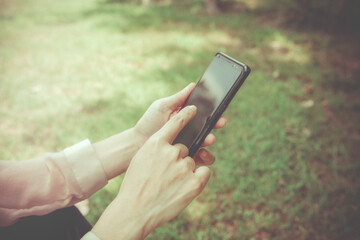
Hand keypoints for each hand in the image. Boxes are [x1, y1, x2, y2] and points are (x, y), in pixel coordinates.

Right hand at [92, 106, 210, 239]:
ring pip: (191, 162)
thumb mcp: (141, 159)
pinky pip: (204, 171)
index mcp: (156, 143)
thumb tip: (172, 147)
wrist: (134, 211)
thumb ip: (156, 149)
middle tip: (166, 175)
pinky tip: (185, 186)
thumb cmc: (135, 185)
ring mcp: (183, 167)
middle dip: (178, 159)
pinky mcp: (194, 183)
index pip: (176, 122)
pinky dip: (198, 177)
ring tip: (170, 185)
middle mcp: (171, 152)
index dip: (186, 114)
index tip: (193, 108)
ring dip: (184, 170)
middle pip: (184, 148)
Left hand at [135, 83, 226, 164]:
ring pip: (206, 142)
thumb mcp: (163, 106)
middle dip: (216, 124)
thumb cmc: (149, 123)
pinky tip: (202, 153)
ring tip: (209, 139)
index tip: (220, 107)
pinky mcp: (186, 157)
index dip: (213, 110)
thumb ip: (179, 98)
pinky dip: (204, 156)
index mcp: (185, 116)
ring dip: (209, 139)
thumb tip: (194, 85)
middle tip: (220, 122)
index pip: (204, 112)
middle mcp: (190, 130)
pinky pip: (199, 157)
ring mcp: (189, 143)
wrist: (137, 144)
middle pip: (208, 126)